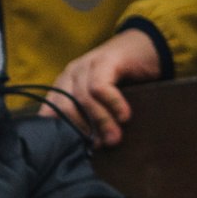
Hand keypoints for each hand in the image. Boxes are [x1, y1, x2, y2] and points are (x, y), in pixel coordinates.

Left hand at [42, 27, 163, 146]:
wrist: (147, 45)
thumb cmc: (125, 78)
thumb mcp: (103, 100)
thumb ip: (92, 117)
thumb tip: (91, 146)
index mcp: (64, 86)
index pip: (49, 112)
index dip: (60, 133)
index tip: (73, 151)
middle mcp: (70, 75)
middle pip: (64, 108)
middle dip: (81, 130)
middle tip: (99, 146)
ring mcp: (85, 65)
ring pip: (82, 99)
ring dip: (100, 121)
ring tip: (114, 138)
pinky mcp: (104, 60)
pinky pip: (100, 87)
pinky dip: (112, 104)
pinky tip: (124, 117)